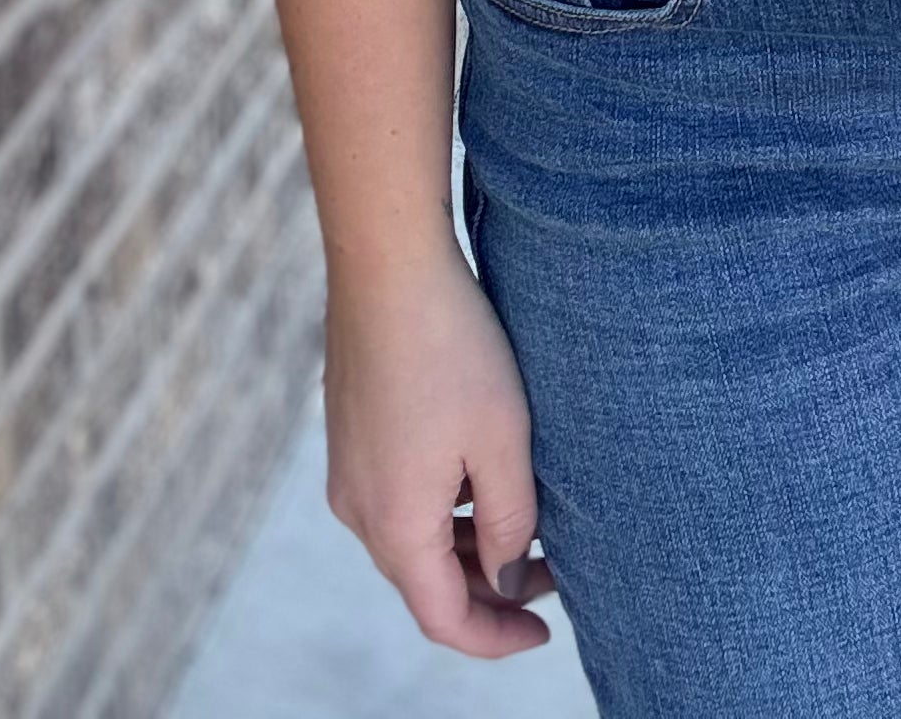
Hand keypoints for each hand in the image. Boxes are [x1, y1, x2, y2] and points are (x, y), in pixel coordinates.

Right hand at [324, 246, 556, 655]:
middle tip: (553, 571)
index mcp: (396, 524)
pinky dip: (441, 508)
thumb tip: (506, 577)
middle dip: (489, 588)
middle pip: (424, 581)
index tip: (545, 631)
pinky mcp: (349, 432)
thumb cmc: (453, 348)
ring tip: (527, 521)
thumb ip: (511, 522)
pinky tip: (481, 472)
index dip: (496, 637)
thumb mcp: (503, 441)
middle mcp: (358, 508)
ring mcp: (347, 468)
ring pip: (411, 538)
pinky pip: (396, 497)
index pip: (444, 617)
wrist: (387, 264)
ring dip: (466, 545)